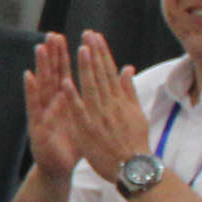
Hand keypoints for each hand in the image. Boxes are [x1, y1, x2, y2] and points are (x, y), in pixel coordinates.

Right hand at [21, 33, 84, 179]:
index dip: (71, 56)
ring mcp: (43, 113)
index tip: (74, 39)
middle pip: (54, 75)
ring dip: (42, 66)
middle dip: (54, 55)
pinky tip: (29, 76)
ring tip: (42, 47)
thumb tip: (102, 94)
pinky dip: (31, 91)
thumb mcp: (87, 121)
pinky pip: (33, 106)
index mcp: (66, 101)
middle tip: (54, 34)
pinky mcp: (36, 125)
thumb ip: (95, 103)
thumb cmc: (73, 145)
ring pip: (42, 85)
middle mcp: (53, 103)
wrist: (58, 169)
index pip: (69, 73)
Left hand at [64, 32, 154, 185]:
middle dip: (93, 53)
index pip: (110, 71)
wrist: (134, 167)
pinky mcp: (88, 130)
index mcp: (121, 99)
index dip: (103, 53)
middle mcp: (111, 104)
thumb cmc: (136, 141)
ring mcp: (99, 116)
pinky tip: (65, 82)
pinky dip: (72, 96)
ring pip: (91, 88)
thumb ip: (129, 89)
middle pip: (101, 75)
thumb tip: (127, 67)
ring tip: (79, 48)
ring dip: (85, 68)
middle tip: (87, 34)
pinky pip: (78, 111)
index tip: (96, 37)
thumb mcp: (137, 112)